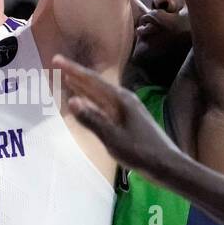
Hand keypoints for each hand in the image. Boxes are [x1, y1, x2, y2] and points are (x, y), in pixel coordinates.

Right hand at [54, 52, 177, 177]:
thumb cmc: (140, 152)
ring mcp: (128, 109)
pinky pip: (106, 104)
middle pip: (96, 84)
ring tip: (69, 79)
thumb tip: (72, 101)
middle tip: (58, 65)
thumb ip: (92, 119)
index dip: (73, 70)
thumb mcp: (113, 138)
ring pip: (101, 94)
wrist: (167, 165)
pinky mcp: (129, 119)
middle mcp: (124, 100)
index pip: (92, 80)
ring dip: (84, 87)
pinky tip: (88, 102)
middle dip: (77, 75)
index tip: (56, 60)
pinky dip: (93, 100)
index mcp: (121, 100)